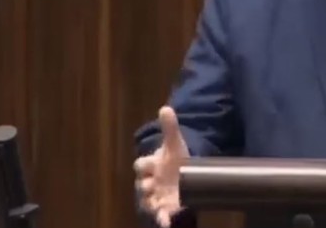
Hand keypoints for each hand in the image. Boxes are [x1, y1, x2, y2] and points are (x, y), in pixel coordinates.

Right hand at [134, 106, 189, 227]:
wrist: (184, 172)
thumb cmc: (175, 157)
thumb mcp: (175, 143)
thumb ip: (170, 127)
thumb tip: (166, 108)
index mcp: (151, 165)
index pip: (141, 164)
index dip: (145, 165)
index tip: (153, 165)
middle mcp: (150, 181)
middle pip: (142, 185)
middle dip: (146, 185)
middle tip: (153, 185)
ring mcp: (156, 195)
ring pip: (148, 201)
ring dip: (153, 205)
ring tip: (161, 209)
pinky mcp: (164, 207)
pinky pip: (160, 214)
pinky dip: (162, 219)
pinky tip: (167, 222)